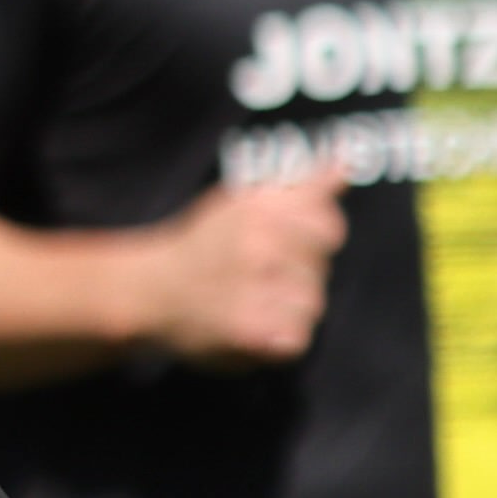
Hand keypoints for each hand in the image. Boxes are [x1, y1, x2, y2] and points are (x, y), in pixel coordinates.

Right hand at [124, 170, 344, 362]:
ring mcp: (256, 291)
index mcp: (262, 209)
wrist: (149, 291)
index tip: (282, 247)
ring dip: (289, 308)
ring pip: (312, 305)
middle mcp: (261, 246)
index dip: (311, 242)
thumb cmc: (204, 244)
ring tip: (251, 301)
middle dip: (297, 275)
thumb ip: (303, 185)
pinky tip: (253, 326)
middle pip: (320, 270)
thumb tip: (347, 160)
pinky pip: (298, 337)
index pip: (329, 229)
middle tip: (255, 276)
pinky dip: (281, 338)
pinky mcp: (252, 333)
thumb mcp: (246, 200)